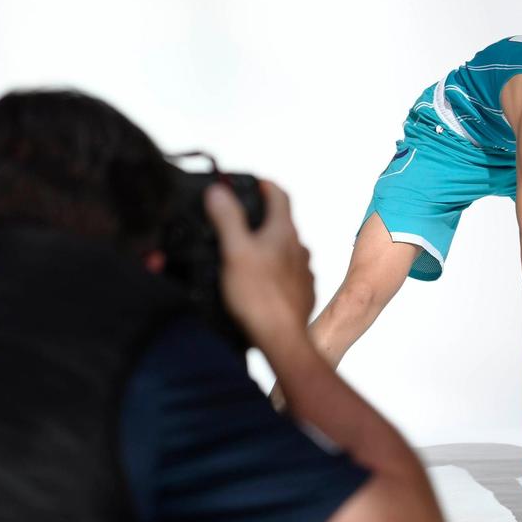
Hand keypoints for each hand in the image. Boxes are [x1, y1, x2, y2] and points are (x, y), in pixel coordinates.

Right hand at [203, 179, 315, 347]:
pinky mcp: (303, 292)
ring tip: (247, 253)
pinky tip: (260, 282)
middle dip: (262, 219)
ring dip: (269, 246)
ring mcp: (304, 271)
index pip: (279, 195)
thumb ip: (227, 218)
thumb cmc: (258, 296)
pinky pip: (289, 274)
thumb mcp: (234, 251)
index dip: (264, 185)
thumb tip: (218, 192)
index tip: (252, 184)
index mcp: (283, 232)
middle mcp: (299, 248)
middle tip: (241, 220)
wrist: (282, 338)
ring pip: (286, 250)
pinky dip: (275, 271)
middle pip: (282, 223)